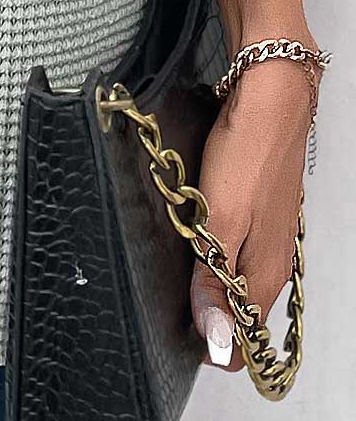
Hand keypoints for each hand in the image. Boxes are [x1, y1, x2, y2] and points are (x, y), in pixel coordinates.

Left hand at [189, 49, 317, 372]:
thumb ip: (215, 279)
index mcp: (267, 272)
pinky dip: (212, 250)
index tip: (175, 328)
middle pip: (239, 308)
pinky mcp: (257, 207)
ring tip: (172, 266)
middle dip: (204, 312)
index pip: (242, 336)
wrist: (269, 94)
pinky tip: (193, 236)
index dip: (209, 340)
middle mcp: (272, 259)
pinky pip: (234, 245)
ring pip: (236, 276)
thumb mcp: (222, 220)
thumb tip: (217, 342)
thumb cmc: (247, 152)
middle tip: (165, 293)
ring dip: (206, 279)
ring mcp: (266, 232)